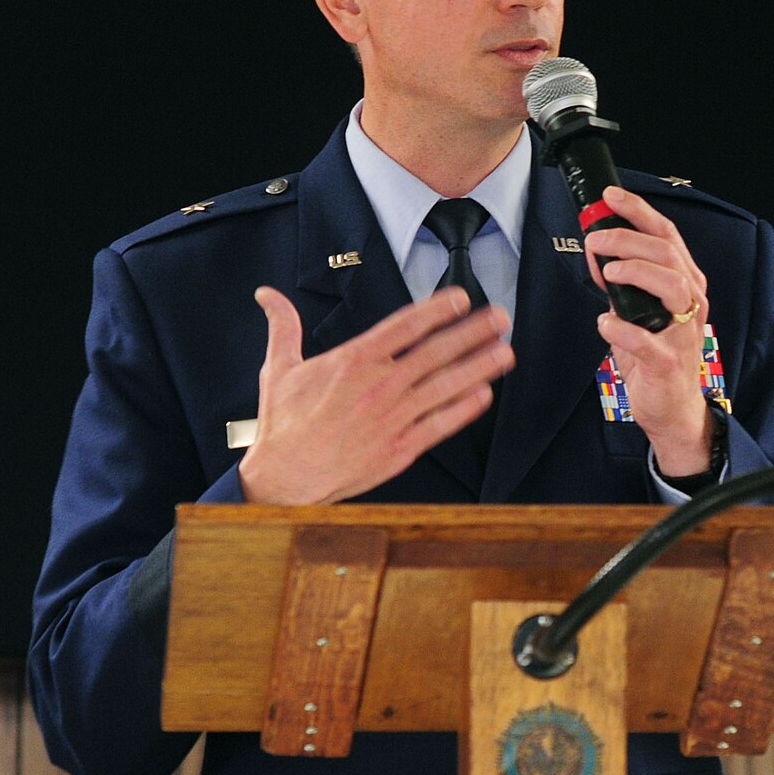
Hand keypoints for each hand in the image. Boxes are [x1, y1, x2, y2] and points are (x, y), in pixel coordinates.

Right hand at [237, 286, 513, 503]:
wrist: (284, 478)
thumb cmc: (284, 426)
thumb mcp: (279, 368)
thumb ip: (283, 326)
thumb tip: (268, 296)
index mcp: (353, 361)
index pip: (405, 326)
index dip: (438, 309)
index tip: (462, 298)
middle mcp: (379, 386)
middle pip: (435, 352)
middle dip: (472, 332)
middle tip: (499, 319)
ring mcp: (392, 417)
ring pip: (445, 386)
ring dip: (479, 367)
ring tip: (505, 352)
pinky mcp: (399, 448)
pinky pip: (440, 424)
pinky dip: (464, 409)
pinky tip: (484, 395)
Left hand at [583, 185, 713, 475]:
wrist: (674, 408)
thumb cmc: (657, 354)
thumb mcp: (643, 310)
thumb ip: (627, 282)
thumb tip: (598, 252)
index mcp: (686, 284)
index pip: (667, 236)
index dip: (639, 211)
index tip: (610, 196)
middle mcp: (692, 302)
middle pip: (668, 253)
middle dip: (627, 239)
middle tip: (596, 242)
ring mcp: (683, 332)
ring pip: (671, 285)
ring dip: (635, 272)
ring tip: (607, 274)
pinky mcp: (668, 362)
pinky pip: (647, 342)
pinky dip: (621, 329)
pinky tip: (603, 323)